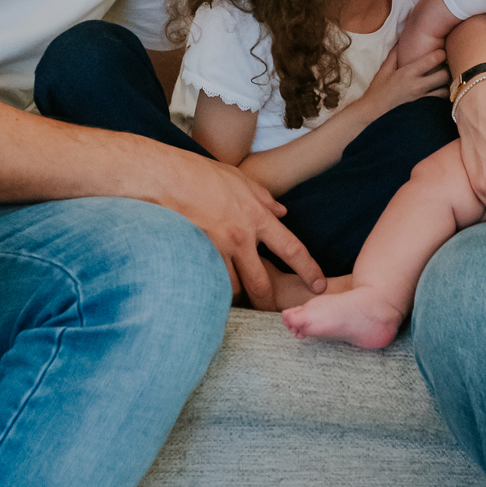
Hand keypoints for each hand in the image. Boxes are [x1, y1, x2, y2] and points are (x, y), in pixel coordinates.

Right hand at [152, 150, 325, 309]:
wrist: (166, 177)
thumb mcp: (241, 180)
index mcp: (257, 216)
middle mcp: (241, 236)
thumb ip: (264, 198)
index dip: (309, 270)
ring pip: (233, 287)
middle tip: (275, 312)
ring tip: (237, 301)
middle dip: (269, 302)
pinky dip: (212, 289)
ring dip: (236, 296)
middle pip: (262, 283)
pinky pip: (209, 282)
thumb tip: (282, 212)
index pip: (292, 249)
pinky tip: (210, 293)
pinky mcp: (196, 255)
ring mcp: (217, 248)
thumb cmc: (202, 174)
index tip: (319, 285)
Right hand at [362, 46, 449, 116]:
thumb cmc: (378, 89)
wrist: (373, 111)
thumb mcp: (384, 68)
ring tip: (445, 78)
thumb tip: (401, 37)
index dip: (441, 53)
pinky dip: (443, 95)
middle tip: (446, 64)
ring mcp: (422, 99)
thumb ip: (395, 53)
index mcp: (408, 73)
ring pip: (446, 90)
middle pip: (444, 75)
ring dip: (447, 83)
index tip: (441, 51)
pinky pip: (440, 102)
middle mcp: (417, 86)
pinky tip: (440, 90)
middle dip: (448, 67)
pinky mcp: (423, 109)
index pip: (433, 60)